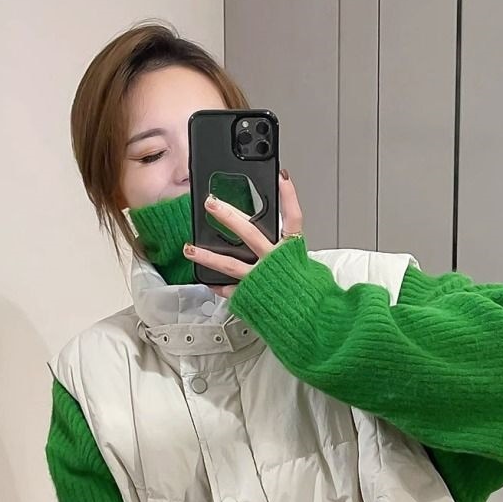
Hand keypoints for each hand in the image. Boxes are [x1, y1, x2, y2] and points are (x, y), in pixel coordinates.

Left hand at [183, 173, 304, 298]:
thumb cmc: (312, 298)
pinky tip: (206, 280)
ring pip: (230, 264)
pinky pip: (230, 289)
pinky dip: (217, 285)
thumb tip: (288, 246)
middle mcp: (274, 263)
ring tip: (190, 248)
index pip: (293, 218)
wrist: (312, 324)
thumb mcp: (312, 270)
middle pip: (250, 233)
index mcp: (293, 253)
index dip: (288, 197)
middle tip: (211, 203)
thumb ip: (298, 256)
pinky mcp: (251, 296)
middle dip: (228, 216)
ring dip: (207, 255)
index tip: (280, 177)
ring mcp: (260, 280)